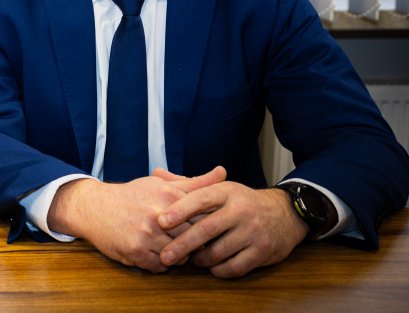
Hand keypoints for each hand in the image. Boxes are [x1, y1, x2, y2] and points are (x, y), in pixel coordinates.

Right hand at [47, 166, 226, 272]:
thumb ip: (194, 182)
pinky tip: (153, 251)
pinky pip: (161, 266)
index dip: (205, 224)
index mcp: (167, 195)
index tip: (204, 227)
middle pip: (193, 237)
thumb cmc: (131, 195)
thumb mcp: (160, 184)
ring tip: (167, 244)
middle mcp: (158, 214)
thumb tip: (223, 172)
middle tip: (185, 239)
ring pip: (178, 255)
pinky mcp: (136, 252)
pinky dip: (160, 263)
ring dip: (176, 254)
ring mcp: (147, 235)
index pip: (202, 216)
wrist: (94, 207)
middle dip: (192, 242)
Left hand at [157, 183, 308, 277]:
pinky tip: (212, 267)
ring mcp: (254, 231)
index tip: (160, 220)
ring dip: (201, 259)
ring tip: (190, 260)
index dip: (179, 209)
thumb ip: (187, 184)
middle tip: (166, 256)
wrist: (285, 213)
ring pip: (219, 251)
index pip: (200, 198)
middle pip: (207, 229)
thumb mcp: (219, 188)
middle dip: (182, 244)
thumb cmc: (241, 201)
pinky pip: (236, 267)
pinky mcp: (263, 251)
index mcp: (227, 192)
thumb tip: (156, 172)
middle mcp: (241, 210)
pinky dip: (220, 270)